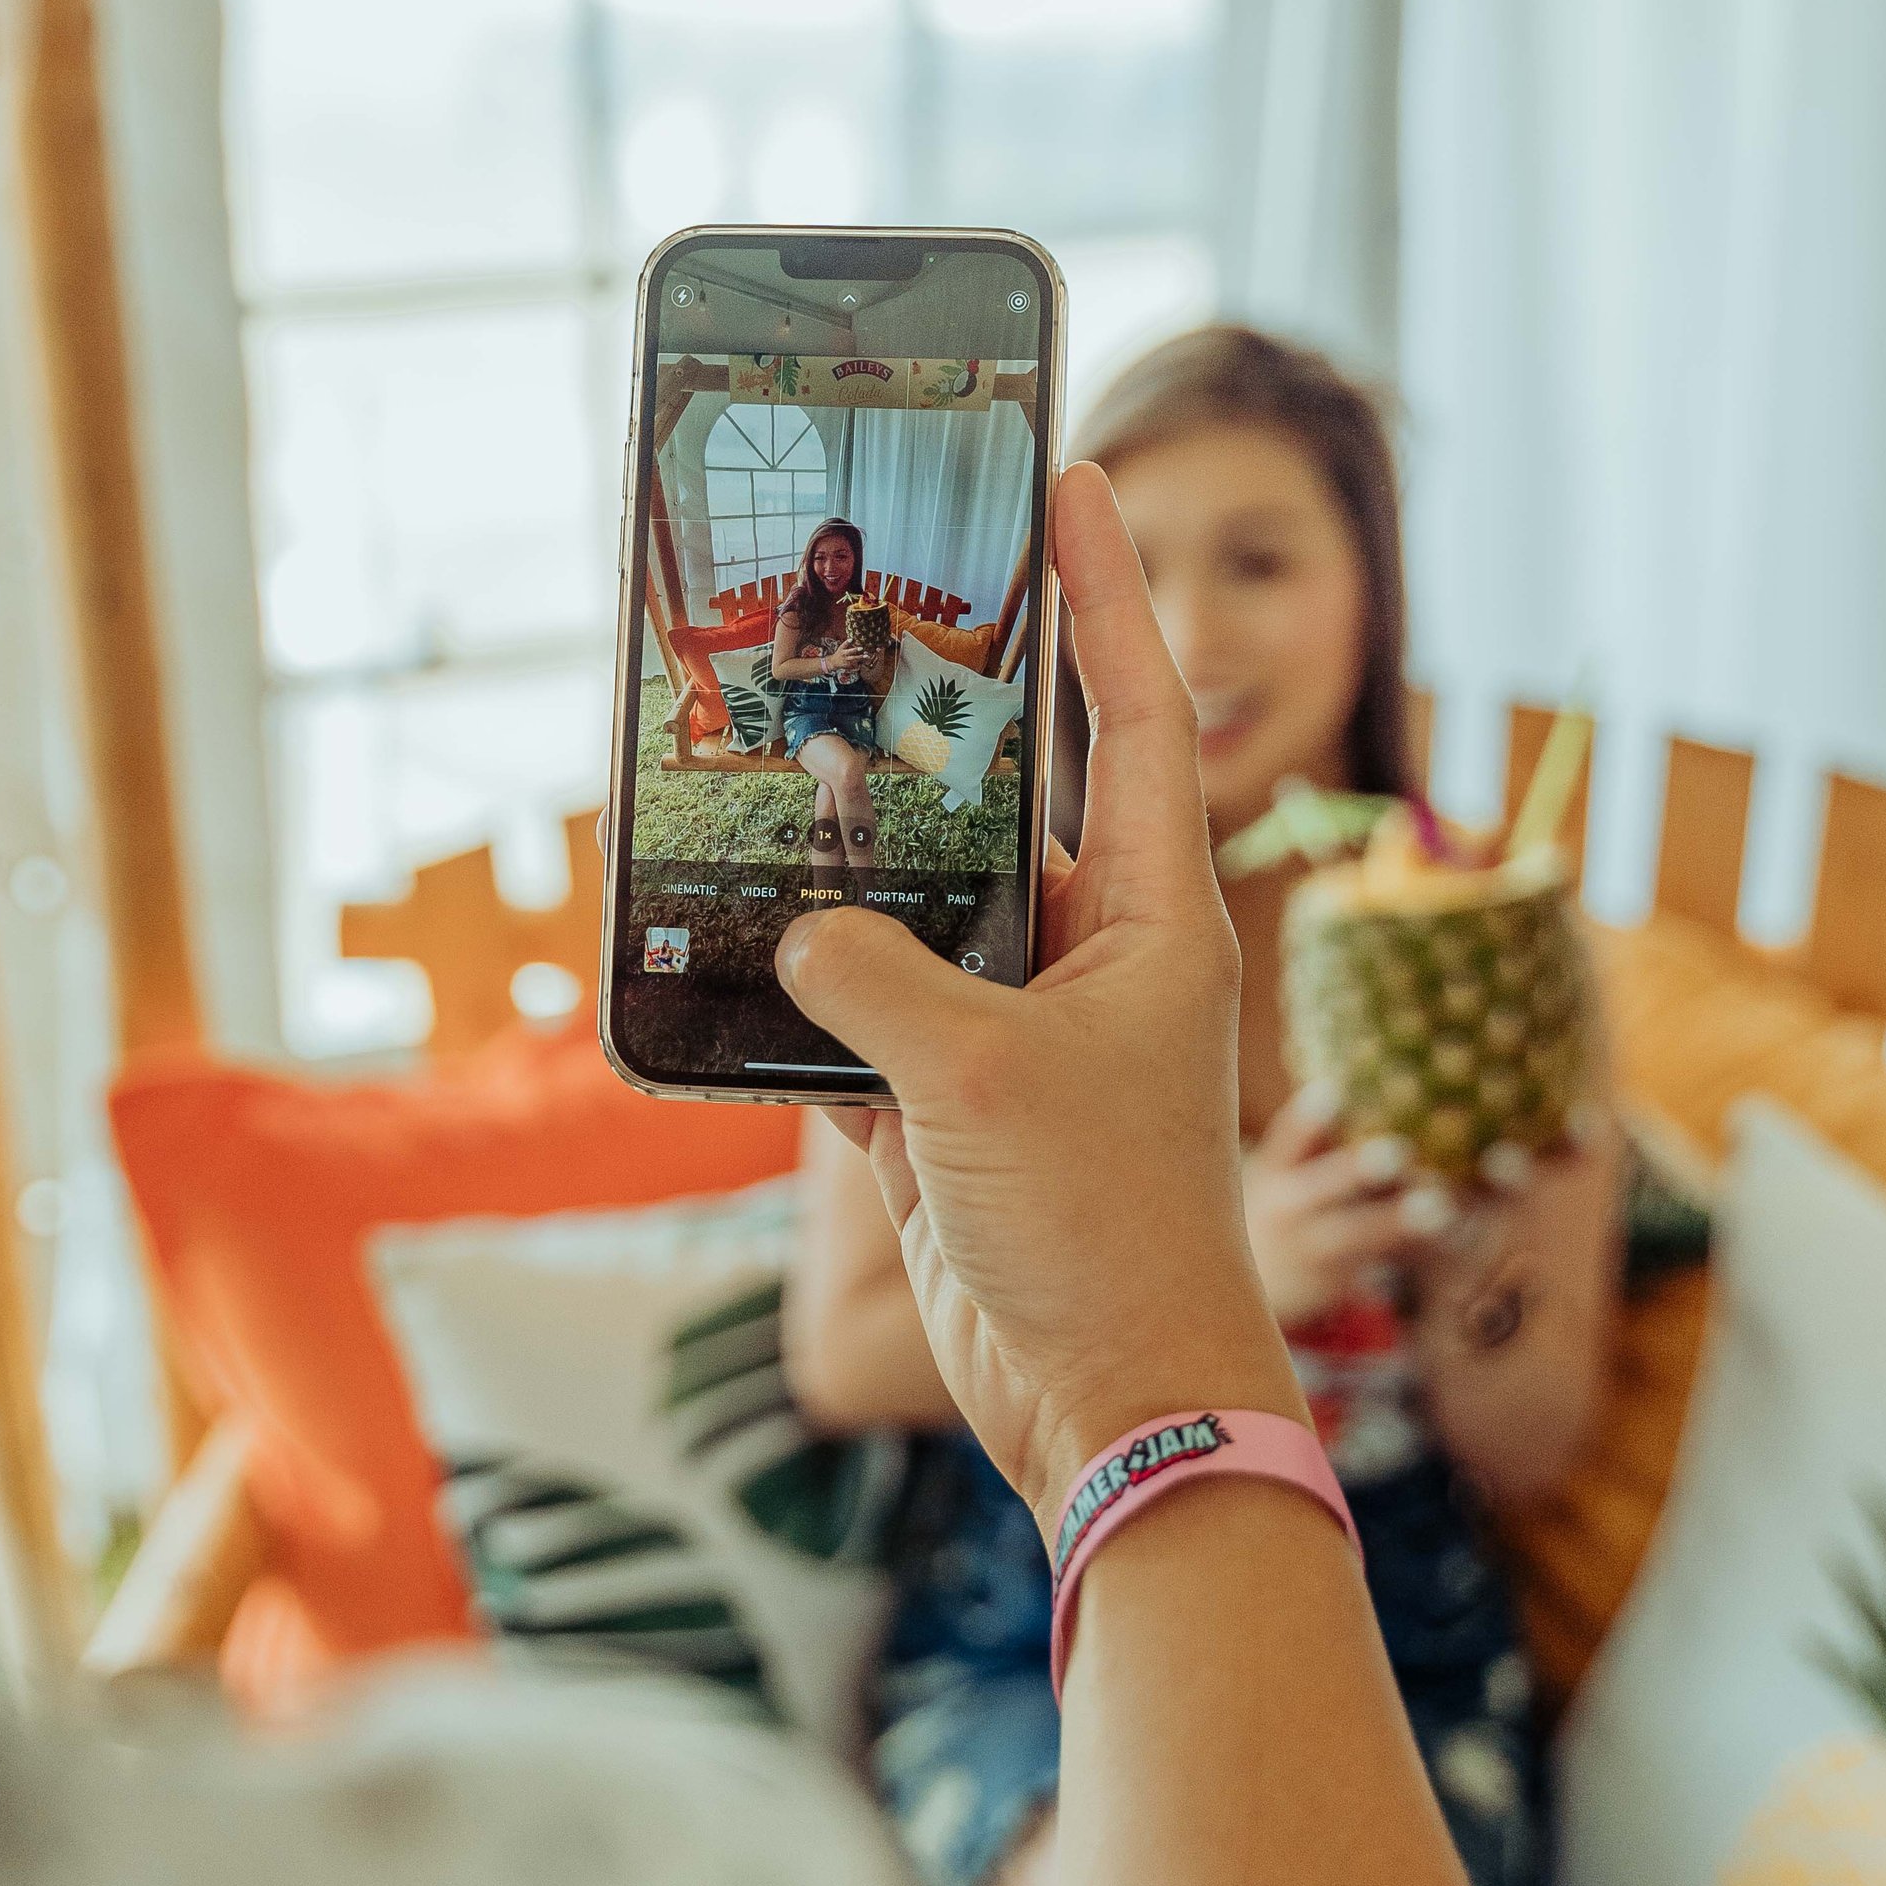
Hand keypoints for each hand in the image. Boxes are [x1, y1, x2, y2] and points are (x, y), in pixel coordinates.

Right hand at [775, 464, 1304, 1535]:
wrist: (1109, 1404)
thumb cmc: (1100, 1230)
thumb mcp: (976, 1077)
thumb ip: (875, 980)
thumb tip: (803, 937)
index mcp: (1156, 922)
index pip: (1140, 718)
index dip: (1107, 596)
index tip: (1078, 480)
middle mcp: (1099, 961)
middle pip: (1013, 805)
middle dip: (940, 727)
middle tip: (872, 613)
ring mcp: (1022, 1037)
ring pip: (921, 915)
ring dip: (846, 876)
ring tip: (766, 782)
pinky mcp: (956, 1113)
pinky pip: (864, 1023)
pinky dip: (803, 1005)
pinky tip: (729, 965)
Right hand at [1242, 1088, 1454, 1334]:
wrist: (1249, 1281)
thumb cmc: (1281, 1199)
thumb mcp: (1276, 1169)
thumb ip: (1312, 1136)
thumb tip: (1359, 1074)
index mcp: (1274, 1172)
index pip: (1287, 1140)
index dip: (1308, 1119)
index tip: (1331, 1091)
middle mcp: (1289, 1210)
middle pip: (1323, 1189)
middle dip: (1357, 1170)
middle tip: (1397, 1152)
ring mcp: (1313, 1250)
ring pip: (1360, 1235)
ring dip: (1401, 1221)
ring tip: (1442, 1208)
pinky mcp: (1341, 1281)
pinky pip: (1383, 1265)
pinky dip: (1421, 1252)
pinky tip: (1462, 1236)